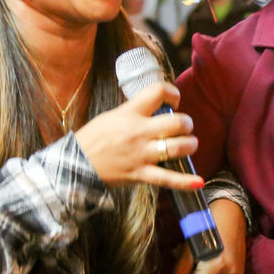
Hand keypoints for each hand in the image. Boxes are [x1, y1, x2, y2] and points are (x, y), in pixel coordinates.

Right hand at [73, 82, 202, 191]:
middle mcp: (138, 131)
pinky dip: (185, 182)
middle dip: (186, 123)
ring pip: (177, 147)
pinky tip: (198, 182)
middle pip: (176, 122)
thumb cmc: (93, 138)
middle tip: (183, 127)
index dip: (173, 92)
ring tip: (189, 144)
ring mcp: (141, 154)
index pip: (158, 91)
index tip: (174, 100)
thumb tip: (157, 107)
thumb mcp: (112, 116)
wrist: (74, 165)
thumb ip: (135, 111)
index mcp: (129, 112)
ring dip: (190, 145)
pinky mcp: (140, 173)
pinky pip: (167, 178)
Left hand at [163, 198, 246, 273]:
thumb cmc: (209, 220)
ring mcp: (236, 272)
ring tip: (191, 254)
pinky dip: (206, 271)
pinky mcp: (238, 270)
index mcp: (218, 264)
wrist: (232, 209)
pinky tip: (202, 257)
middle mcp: (230, 272)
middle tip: (178, 257)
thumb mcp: (190, 244)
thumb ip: (180, 269)